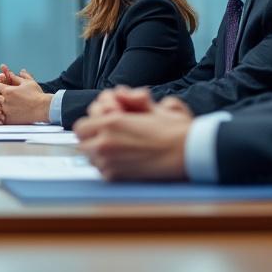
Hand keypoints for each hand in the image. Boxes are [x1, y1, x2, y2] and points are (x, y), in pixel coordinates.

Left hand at [0, 66, 48, 124]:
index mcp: (8, 91)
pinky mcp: (8, 120)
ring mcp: (6, 111)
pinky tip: (4, 113)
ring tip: (1, 105)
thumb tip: (16, 71)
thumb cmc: (37, 95)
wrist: (43, 108)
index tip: (3, 88)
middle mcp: (5, 101)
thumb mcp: (28, 82)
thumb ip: (18, 77)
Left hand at [74, 91, 193, 180]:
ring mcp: (109, 162)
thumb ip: (130, 98)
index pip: (81, 125)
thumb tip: (120, 93)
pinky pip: (102, 171)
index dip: (92, 124)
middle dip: (93, 138)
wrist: (189, 153)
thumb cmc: (174, 130)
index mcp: (111, 122)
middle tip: (108, 136)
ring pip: (90, 157)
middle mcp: (105, 142)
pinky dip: (109, 166)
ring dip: (99, 152)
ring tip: (119, 148)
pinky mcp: (116, 178)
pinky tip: (125, 160)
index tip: (104, 125)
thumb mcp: (152, 106)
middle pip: (82, 141)